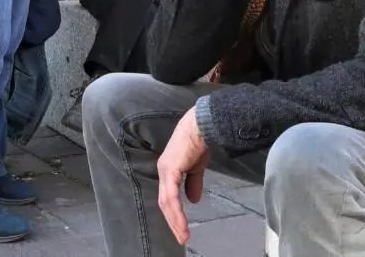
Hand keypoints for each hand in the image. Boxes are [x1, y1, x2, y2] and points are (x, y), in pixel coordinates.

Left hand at [157, 108, 209, 246]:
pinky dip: (177, 212)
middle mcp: (163, 171)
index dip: (174, 213)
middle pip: (164, 202)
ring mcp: (165, 171)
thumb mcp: (197, 167)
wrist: (201, 127)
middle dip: (173, 221)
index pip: (168, 196)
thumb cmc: (199, 143)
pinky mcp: (170, 170)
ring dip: (175, 221)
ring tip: (183, 235)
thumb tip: (194, 200)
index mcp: (168, 170)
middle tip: (181, 237)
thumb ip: (193, 183)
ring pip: (167, 202)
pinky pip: (172, 196)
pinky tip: (182, 223)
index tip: (181, 228)